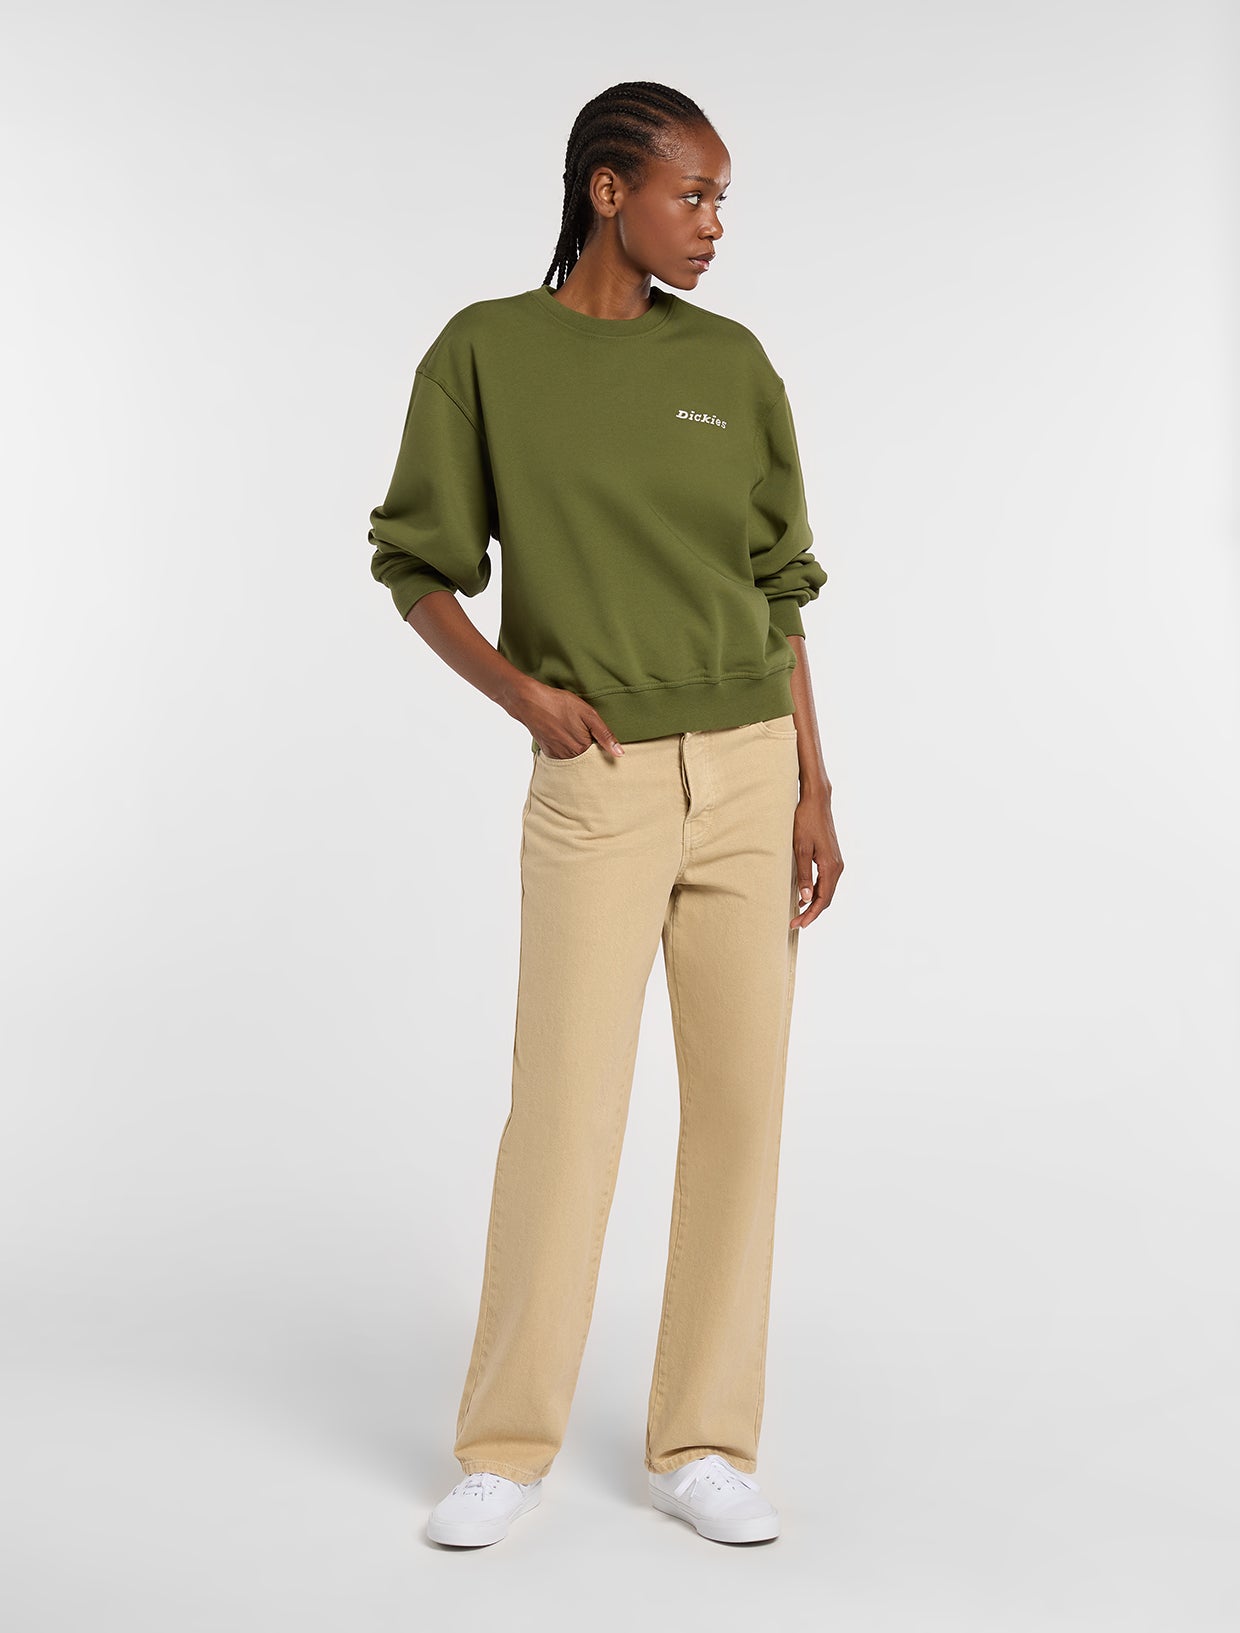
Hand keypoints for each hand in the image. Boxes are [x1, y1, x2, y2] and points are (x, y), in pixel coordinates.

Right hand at [510, 678, 625, 759]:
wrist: (530, 701)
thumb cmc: (560, 703)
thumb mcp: (588, 714)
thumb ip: (605, 735)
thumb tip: (620, 754)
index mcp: (582, 748)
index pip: (599, 753)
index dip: (599, 742)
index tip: (593, 731)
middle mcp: (569, 756)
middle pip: (586, 756)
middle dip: (587, 745)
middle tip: (578, 727)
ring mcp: (557, 755)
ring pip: (574, 756)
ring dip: (575, 747)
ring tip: (569, 729)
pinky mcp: (547, 752)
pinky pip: (562, 755)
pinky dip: (564, 746)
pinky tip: (561, 733)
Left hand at [790, 783, 842, 928]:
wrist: (816, 802)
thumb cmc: (806, 821)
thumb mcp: (800, 849)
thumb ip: (803, 874)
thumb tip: (806, 897)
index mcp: (831, 867)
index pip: (823, 899)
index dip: (811, 914)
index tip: (798, 924)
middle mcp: (837, 867)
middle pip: (827, 898)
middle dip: (812, 912)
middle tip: (795, 923)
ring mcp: (836, 862)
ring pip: (827, 890)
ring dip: (814, 903)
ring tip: (798, 913)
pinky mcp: (832, 858)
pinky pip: (826, 881)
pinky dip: (817, 891)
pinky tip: (804, 895)